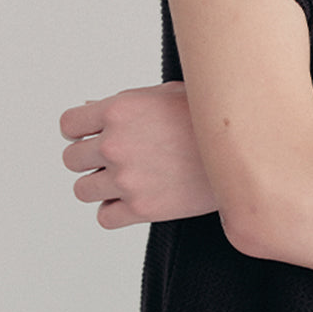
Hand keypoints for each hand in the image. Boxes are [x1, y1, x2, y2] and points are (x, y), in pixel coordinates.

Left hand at [59, 81, 215, 228]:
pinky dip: (114, 211)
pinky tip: (132, 201)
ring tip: (124, 181)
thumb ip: (124, 103)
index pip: (68, 125)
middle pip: (72, 159)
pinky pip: (104, 217)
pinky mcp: (142, 209)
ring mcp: (126, 179)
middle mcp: (115, 144)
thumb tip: (91, 109)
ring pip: (83, 190)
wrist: (244, 150)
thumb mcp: (165, 94)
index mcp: (118, 110)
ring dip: (100, 186)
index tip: (91, 137)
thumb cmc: (207, 119)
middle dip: (89, 159)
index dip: (79, 131)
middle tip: (113, 159)